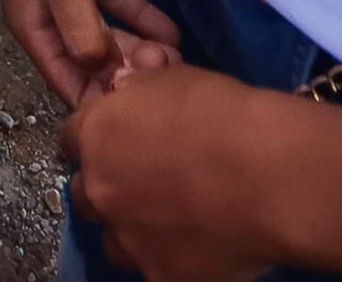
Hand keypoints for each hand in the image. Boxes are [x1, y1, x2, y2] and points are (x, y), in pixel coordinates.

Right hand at [0, 0, 175, 108]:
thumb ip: (82, 33)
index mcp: (30, 19)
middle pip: (89, 54)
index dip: (100, 100)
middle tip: (171, 83)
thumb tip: (104, 80)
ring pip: (108, 27)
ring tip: (178, 63)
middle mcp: (48, 6)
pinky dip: (143, 14)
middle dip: (127, 73)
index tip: (142, 116)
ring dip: (139, 46)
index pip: (64, 78)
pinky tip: (173, 30)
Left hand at [65, 66, 325, 281]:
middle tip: (145, 182)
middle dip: (108, 186)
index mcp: (97, 137)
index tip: (119, 138)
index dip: (97, 137)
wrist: (269, 174)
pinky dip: (169, 259)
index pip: (72, 138)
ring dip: (131, 229)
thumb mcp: (175, 78)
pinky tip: (198, 247)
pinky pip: (153, 269)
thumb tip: (123, 89)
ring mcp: (128, 240)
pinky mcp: (161, 276)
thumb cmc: (224, 114)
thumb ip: (139, 89)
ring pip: (113, 241)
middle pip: (85, 193)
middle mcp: (100, 191)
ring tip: (169, 221)